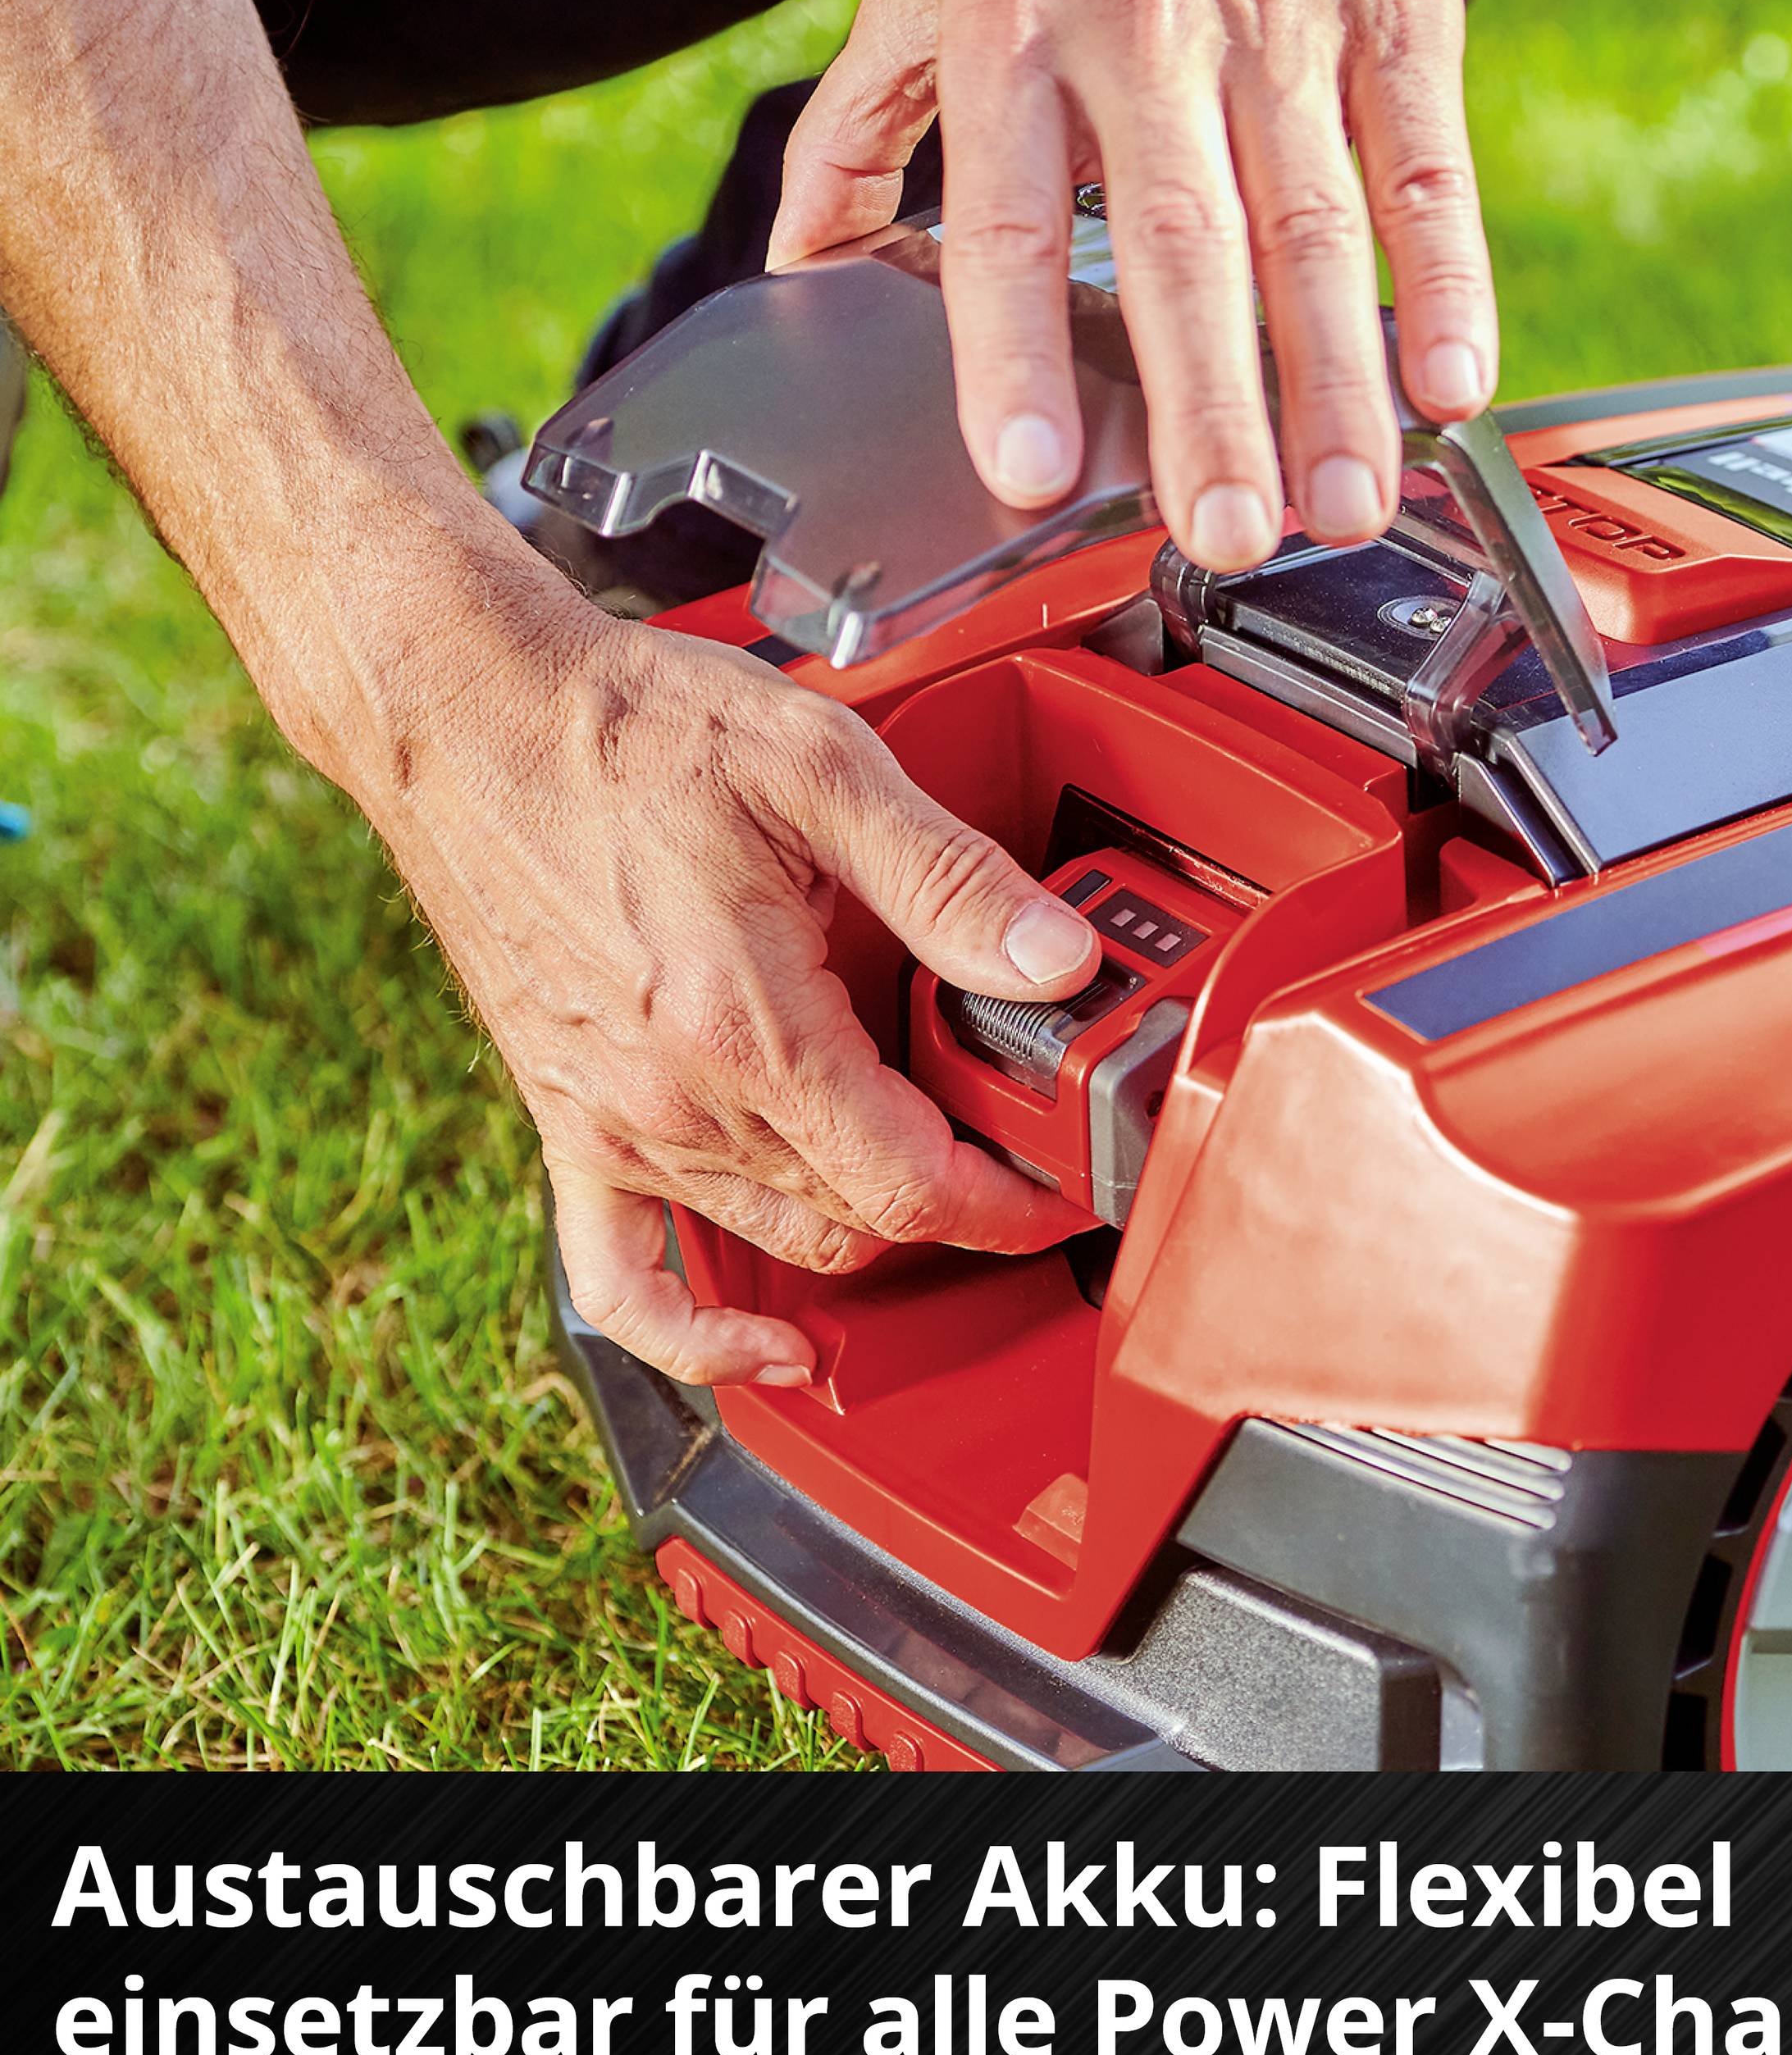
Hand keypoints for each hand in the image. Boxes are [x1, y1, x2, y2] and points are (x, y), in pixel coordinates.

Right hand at [382, 610, 1102, 1386]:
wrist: (467, 713)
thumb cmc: (624, 730)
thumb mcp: (819, 770)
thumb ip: (947, 877)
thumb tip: (1051, 961)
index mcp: (748, 1027)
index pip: (912, 1185)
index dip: (1010, 1205)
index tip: (1061, 1191)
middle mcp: (674, 1100)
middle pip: (859, 1219)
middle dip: (961, 1203)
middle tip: (1024, 1154)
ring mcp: (612, 1123)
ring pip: (776, 1240)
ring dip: (867, 1229)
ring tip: (934, 1178)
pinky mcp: (563, 1121)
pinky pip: (621, 1280)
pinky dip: (697, 1333)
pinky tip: (764, 1341)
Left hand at [769, 0, 1493, 574]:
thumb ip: (861, 126)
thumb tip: (798, 269)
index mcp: (1013, 24)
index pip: (1009, 217)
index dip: (1013, 356)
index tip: (1026, 476)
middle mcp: (1149, 28)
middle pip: (1182, 245)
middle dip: (1208, 406)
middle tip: (1220, 533)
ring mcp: (1283, 23)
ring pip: (1311, 226)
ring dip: (1331, 382)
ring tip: (1337, 504)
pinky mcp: (1397, 11)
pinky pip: (1425, 163)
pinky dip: (1444, 278)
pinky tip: (1450, 384)